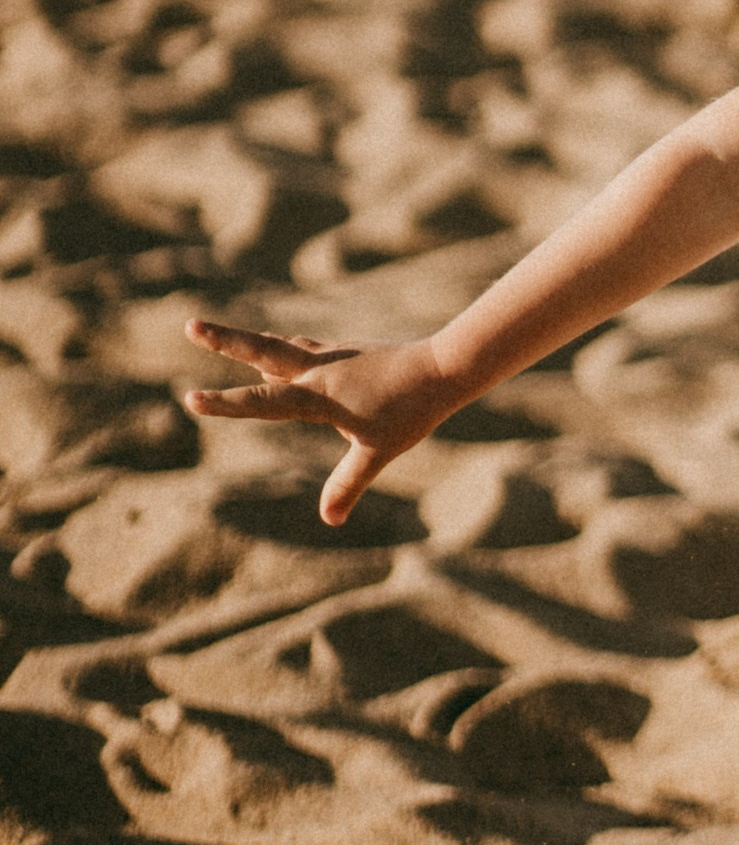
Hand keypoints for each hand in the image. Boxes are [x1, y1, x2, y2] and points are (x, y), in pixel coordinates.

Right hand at [181, 319, 461, 525]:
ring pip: (281, 345)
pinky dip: (284, 346)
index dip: (227, 403)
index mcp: (320, 395)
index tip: (191, 399)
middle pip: (263, 350)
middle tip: (189, 324)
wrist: (444, 367)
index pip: (264, 401)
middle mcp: (319, 369)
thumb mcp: (379, 451)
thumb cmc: (411, 411)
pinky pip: (304, 347)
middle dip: (224, 340)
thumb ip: (349, 483)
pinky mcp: (346, 352)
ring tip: (220, 334)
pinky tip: (284, 348)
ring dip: (250, 341)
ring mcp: (332, 355)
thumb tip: (329, 519)